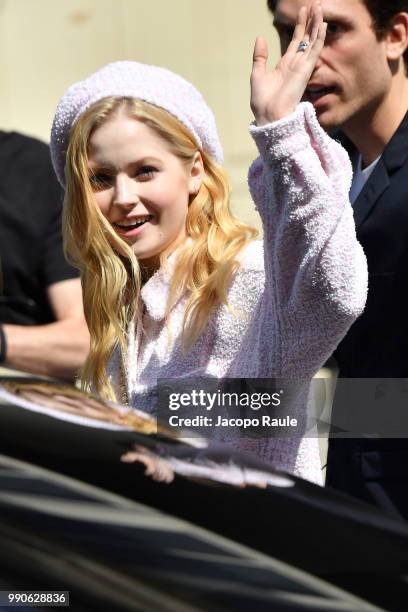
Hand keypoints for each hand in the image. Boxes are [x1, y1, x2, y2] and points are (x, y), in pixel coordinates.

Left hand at [250, 2, 326, 124]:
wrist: (269, 116)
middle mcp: (296, 65)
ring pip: (312, 41)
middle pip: (306, 38)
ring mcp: (302, 67)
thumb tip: (260, 38)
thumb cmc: (262, 102)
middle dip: (310, 21)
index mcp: (285, 65)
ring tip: (318, 7)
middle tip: (314, 4)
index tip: (303, 11)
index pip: (296, 41)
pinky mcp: (305, 71)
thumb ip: (260, 57)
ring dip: (316, 24)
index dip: (300, 26)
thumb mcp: (257, 75)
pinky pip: (314, 51)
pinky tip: (322, 24)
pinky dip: (319, 38)